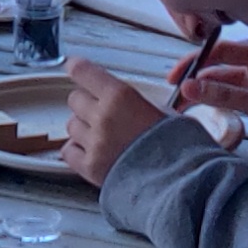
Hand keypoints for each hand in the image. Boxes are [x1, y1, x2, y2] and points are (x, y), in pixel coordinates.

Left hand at [59, 59, 173, 186]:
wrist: (177, 181)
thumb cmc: (178, 148)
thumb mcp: (164, 112)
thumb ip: (136, 103)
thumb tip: (126, 101)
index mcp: (120, 97)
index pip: (84, 73)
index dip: (78, 68)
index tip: (74, 66)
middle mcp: (102, 117)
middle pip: (75, 100)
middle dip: (86, 103)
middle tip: (100, 112)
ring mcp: (94, 143)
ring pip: (71, 125)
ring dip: (82, 127)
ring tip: (101, 136)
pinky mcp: (89, 167)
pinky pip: (68, 151)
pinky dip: (76, 150)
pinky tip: (90, 151)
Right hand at [175, 35, 247, 141]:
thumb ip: (228, 96)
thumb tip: (192, 87)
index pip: (222, 51)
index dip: (197, 61)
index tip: (178, 76)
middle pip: (220, 69)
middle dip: (196, 80)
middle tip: (174, 94)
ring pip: (225, 87)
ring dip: (205, 96)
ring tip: (182, 108)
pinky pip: (235, 103)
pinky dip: (218, 108)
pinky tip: (205, 115)